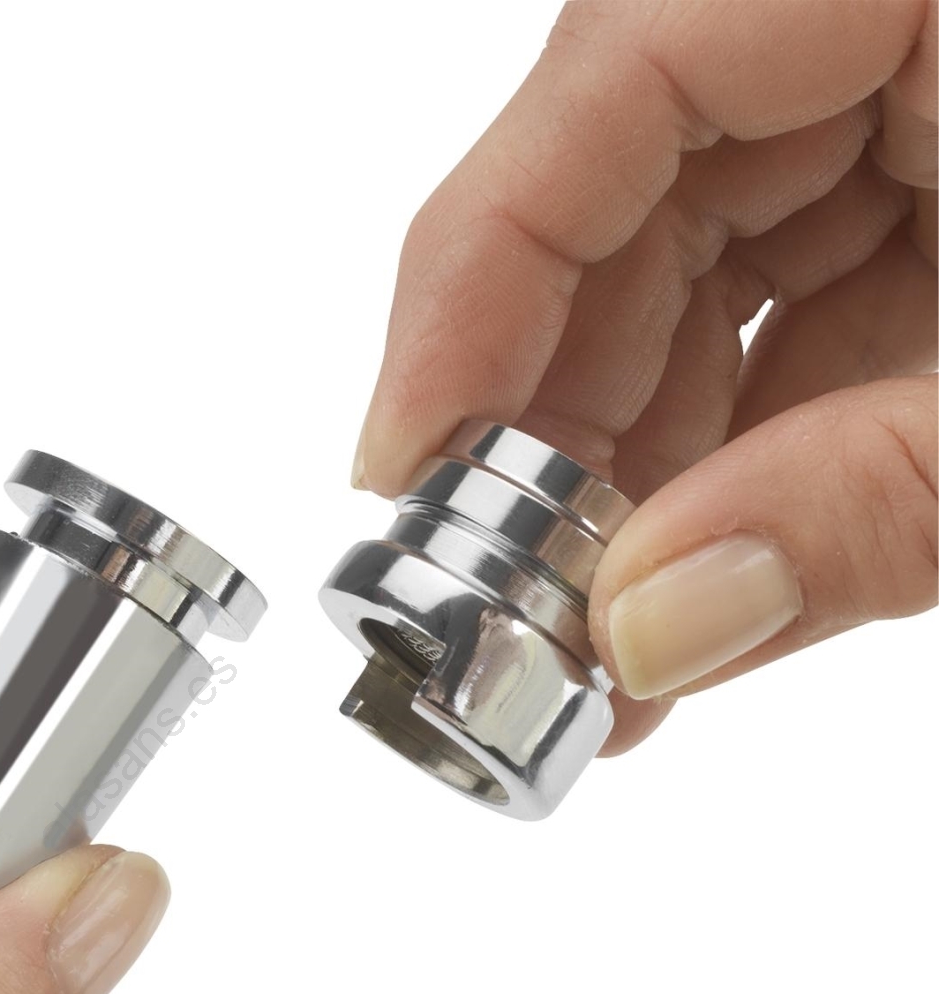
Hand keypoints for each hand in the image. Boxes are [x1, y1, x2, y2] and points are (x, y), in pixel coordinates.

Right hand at [353, 0, 936, 752]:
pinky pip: (779, 307)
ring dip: (633, 468)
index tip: (399, 474)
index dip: (466, 295)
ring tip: (596, 639)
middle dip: (550, 428)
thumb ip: (867, 503)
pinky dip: (733, 450)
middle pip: (618, 205)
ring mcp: (906, 91)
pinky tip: (685, 577)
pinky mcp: (931, 176)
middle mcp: (874, 14)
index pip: (603, 89)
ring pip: (686, 276)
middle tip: (504, 610)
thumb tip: (653, 629)